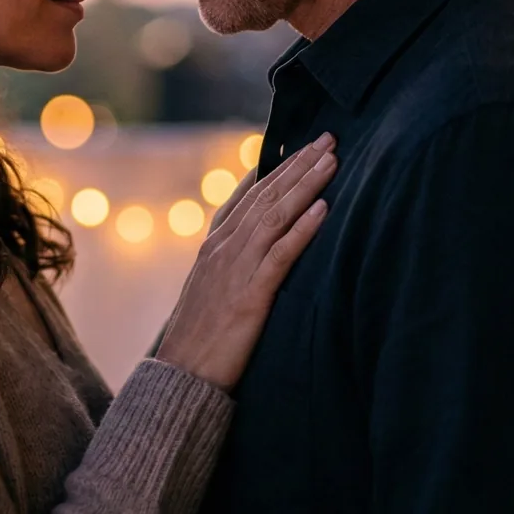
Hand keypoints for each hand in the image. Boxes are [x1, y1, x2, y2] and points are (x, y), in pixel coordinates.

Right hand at [154, 134, 336, 390]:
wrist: (181, 376)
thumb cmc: (199, 339)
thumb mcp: (211, 291)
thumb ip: (231, 263)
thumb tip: (255, 247)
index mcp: (214, 245)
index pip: (248, 195)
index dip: (275, 168)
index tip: (300, 145)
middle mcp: (223, 249)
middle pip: (266, 195)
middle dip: (298, 164)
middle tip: (328, 137)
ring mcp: (235, 269)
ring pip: (275, 215)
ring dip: (306, 184)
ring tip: (332, 160)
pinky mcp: (251, 295)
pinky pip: (281, 254)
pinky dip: (303, 228)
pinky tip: (324, 208)